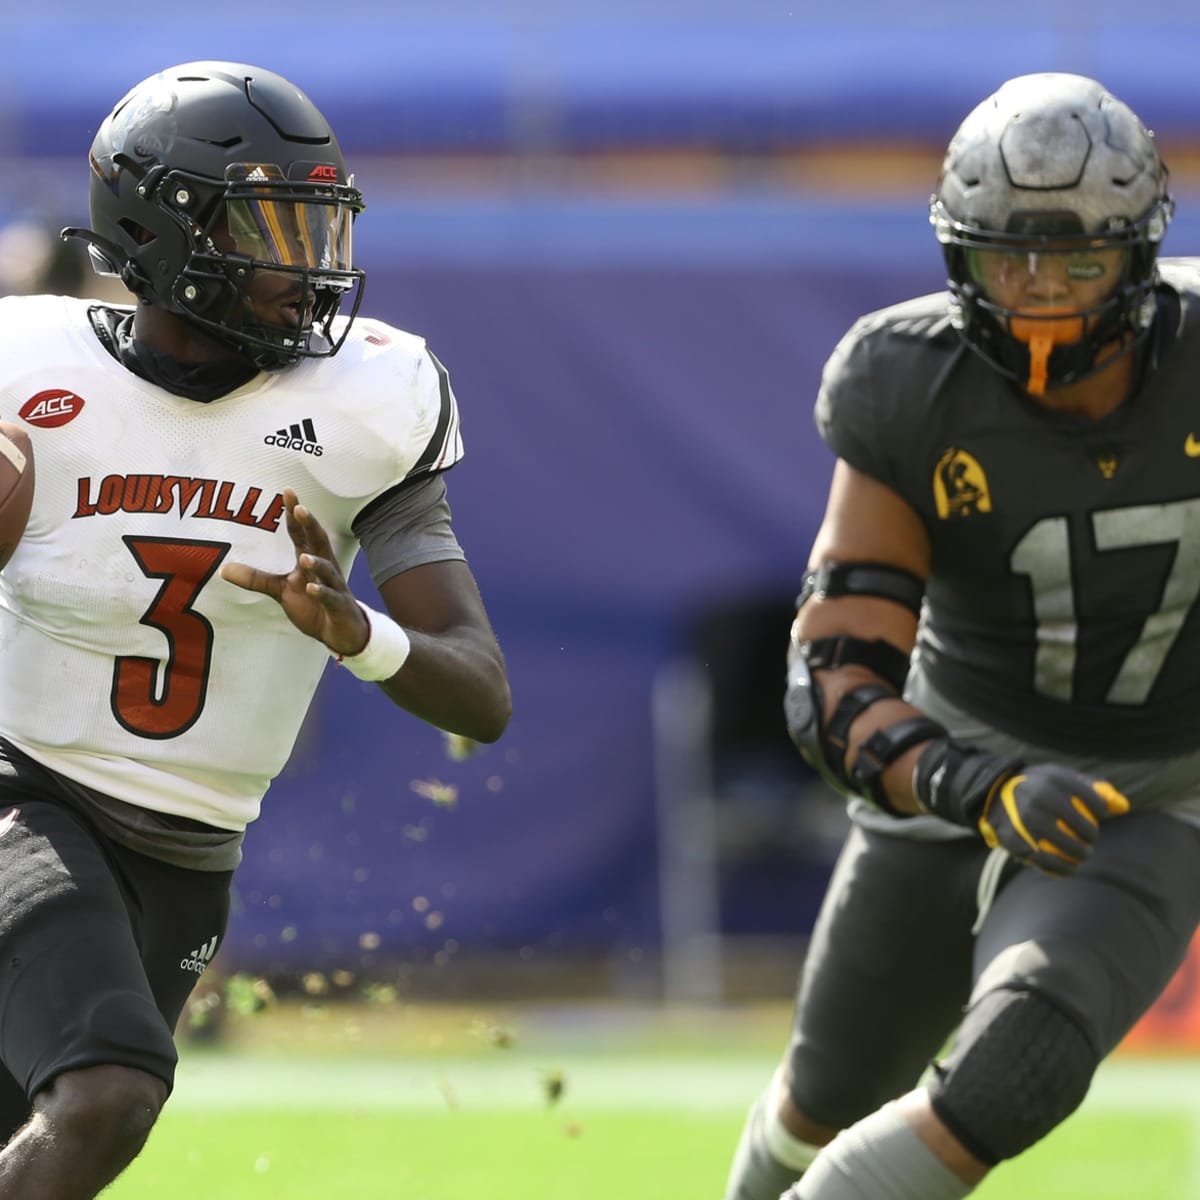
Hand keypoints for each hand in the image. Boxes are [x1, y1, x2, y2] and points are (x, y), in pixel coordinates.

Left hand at [219, 488, 368, 656]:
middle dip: (310, 525)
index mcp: (310, 561)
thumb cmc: (314, 606)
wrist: (341, 631)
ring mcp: (334, 587)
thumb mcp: (281, 591)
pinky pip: (330, 597)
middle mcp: (324, 569)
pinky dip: (322, 592)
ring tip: (304, 557)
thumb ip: (257, 579)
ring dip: (316, 563)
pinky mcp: (338, 606)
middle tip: (300, 509)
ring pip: (327, 571)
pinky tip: (312, 588)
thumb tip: (224, 570)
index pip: (302, 533)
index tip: (287, 492)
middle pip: (318, 543)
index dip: (294, 514)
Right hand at [978, 764, 1129, 875]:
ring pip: (1068, 848)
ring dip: (1080, 856)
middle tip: (1087, 841)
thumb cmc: (1037, 785)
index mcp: (1054, 779)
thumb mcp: (1060, 777)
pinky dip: (1060, 869)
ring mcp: (1026, 819)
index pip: (1096, 803)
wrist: (993, 792)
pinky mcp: (1013, 838)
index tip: (1095, 816)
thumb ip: (1093, 788)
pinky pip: (1045, 861)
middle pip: (1085, 829)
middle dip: (1091, 838)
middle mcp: (1040, 796)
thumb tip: (1123, 807)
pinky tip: (1068, 869)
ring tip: (1080, 856)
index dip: (1100, 812)